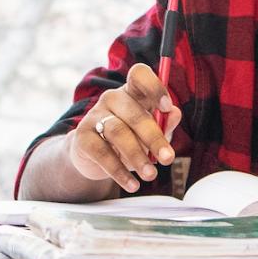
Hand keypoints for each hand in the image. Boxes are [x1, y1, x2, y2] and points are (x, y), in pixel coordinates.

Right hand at [69, 63, 182, 192]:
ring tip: (150, 175)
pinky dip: (119, 171)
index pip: (139, 75)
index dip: (154, 87)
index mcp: (132, 92)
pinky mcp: (82, 137)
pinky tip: (132, 184)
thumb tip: (175, 113)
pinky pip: (102, 153)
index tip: (166, 107)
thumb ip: (164, 123)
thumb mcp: (150, 132)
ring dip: (137, 156)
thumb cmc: (130, 139)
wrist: (93, 157)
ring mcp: (94, 116)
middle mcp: (112, 99)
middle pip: (134, 113)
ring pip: (118, 133)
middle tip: (168, 159)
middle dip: (154, 138)